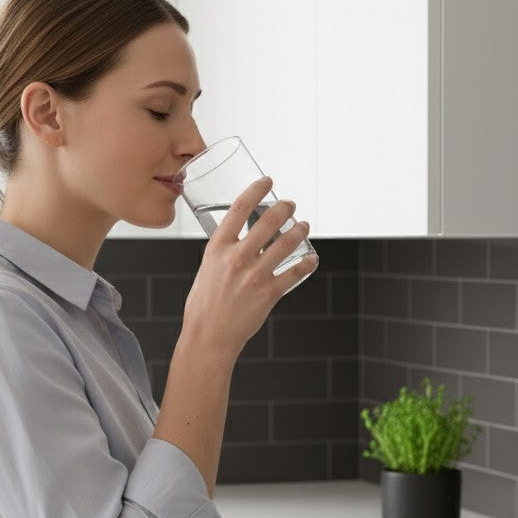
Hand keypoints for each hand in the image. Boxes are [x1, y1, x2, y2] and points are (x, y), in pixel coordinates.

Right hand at [182, 176, 318, 361]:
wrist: (208, 336)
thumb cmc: (204, 305)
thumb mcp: (207, 269)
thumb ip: (224, 253)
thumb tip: (240, 242)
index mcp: (217, 248)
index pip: (239, 209)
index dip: (256, 191)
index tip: (268, 181)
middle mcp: (237, 258)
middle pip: (267, 222)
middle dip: (284, 208)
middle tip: (291, 204)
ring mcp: (254, 275)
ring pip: (286, 244)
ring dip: (299, 231)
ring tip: (304, 225)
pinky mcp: (269, 293)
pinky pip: (294, 273)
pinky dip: (307, 263)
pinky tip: (313, 258)